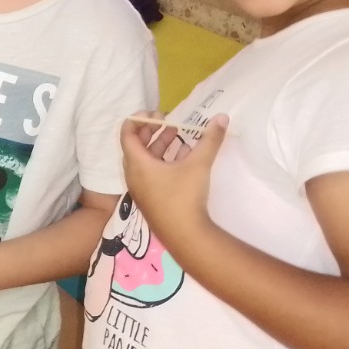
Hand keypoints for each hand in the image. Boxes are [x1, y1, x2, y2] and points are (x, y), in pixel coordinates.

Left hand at [120, 112, 228, 248]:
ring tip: (178, 135)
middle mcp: (134, 176)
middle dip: (151, 131)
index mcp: (138, 164)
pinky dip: (163, 161)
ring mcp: (141, 189)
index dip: (138, 120)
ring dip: (160, 146)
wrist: (185, 236)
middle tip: (169, 122)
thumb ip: (210, 139)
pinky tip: (183, 156)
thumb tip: (221, 118)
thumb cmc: (185, 197)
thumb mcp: (199, 164)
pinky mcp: (150, 199)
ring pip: (145, 161)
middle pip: (136, 146)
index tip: (156, 112)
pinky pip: (151, 173)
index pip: (127, 134)